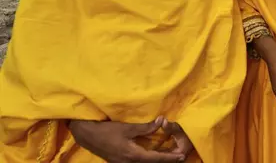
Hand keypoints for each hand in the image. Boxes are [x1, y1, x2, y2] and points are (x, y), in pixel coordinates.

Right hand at [69, 117, 186, 162]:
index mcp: (133, 156)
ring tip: (169, 156)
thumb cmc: (107, 131)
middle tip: (179, 156)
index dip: (170, 158)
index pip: (156, 158)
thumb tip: (162, 121)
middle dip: (166, 160)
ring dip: (157, 160)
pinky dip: (148, 160)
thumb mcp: (128, 128)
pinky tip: (152, 155)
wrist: (87, 136)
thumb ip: (146, 127)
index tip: (182, 156)